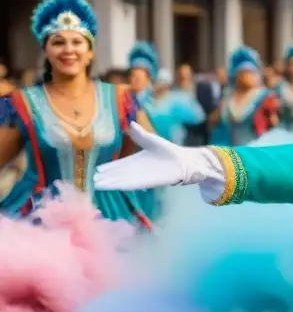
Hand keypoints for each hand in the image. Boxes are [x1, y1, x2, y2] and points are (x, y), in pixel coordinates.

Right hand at [94, 122, 223, 192]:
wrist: (183, 162)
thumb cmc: (168, 151)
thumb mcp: (152, 141)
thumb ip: (140, 135)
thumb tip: (131, 124)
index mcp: (135, 160)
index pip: (118, 165)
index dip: (108, 168)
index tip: (96, 170)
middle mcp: (135, 170)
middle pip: (117, 174)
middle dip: (105, 177)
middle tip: (91, 180)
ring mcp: (141, 177)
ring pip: (121, 180)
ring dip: (110, 183)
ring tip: (96, 185)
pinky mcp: (148, 182)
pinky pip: (132, 184)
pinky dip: (122, 184)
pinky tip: (113, 186)